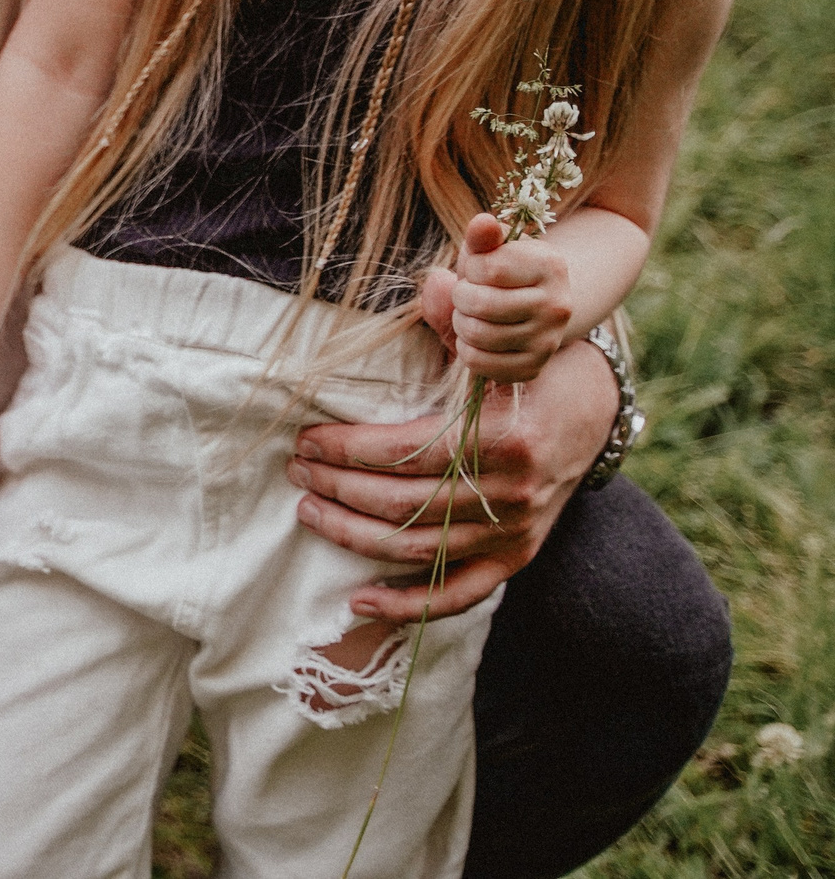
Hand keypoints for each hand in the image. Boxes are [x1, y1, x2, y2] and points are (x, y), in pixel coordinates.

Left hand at [288, 336, 617, 621]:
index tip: (304, 439)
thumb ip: (459, 314)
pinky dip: (407, 605)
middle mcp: (511, 493)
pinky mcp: (516, 558)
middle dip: (336, 488)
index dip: (345, 449)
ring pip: (417, 550)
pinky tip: (358, 600)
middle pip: (402, 503)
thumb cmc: (530, 367)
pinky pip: (457, 595)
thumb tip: (433, 283)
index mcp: (503, 438)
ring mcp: (515, 532)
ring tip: (309, 510)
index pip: (403, 452)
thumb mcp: (499, 337)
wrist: (593, 407)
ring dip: (353, 534)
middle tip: (295, 470)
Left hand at [418, 212, 572, 382]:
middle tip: (467, 293)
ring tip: (471, 314)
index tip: (477, 269)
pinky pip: (479, 363)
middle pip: (481, 304)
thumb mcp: (490, 248)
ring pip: (477, 334)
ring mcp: (548, 340)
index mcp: (550, 265)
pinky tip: (476, 337)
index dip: (470, 269)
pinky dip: (465, 349)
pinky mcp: (533, 367)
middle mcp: (558, 305)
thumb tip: (482, 222)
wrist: (531, 306)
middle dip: (461, 296)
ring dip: (460, 323)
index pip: (488, 269)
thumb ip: (481, 236)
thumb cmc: (499, 270)